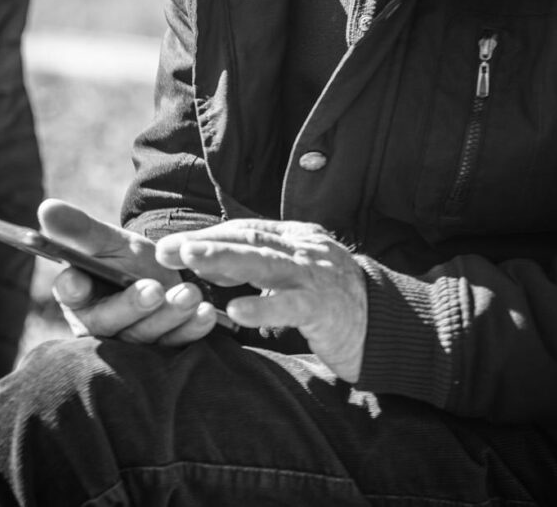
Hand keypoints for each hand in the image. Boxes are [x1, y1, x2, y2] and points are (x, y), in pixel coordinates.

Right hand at [39, 199, 222, 345]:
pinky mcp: (162, 354)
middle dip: (132, 304)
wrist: (168, 275)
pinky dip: (193, 329)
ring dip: (169, 314)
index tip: (79, 282)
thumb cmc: (127, 260)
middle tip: (154, 289)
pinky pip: (177, 343)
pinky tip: (206, 314)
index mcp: (79, 295)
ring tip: (190, 294)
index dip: (74, 288)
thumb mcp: (108, 242)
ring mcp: (132, 342)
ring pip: (147, 333)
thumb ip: (80, 229)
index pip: (71, 293)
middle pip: (111, 320)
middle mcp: (100, 324)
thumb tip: (45, 206)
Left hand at [156, 219, 367, 380]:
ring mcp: (316, 275)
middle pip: (249, 239)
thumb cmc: (337, 303)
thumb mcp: (298, 275)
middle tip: (166, 249)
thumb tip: (212, 265)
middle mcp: (304, 249)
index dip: (209, 237)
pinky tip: (236, 312)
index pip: (246, 231)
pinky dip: (263, 306)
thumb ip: (263, 268)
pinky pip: (291, 305)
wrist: (390, 326)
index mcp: (296, 239)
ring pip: (264, 261)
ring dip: (224, 258)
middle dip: (206, 242)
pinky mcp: (326, 307)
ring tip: (191, 259)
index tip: (170, 247)